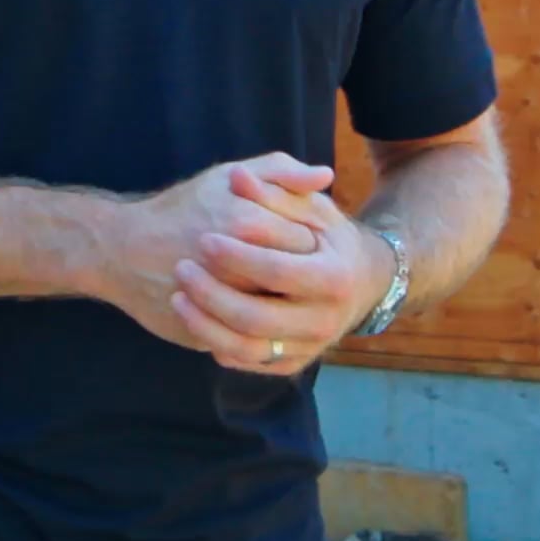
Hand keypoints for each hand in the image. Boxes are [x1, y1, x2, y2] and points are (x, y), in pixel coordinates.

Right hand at [89, 154, 332, 350]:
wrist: (120, 250)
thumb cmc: (180, 209)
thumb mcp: (227, 176)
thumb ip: (280, 171)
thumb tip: (326, 176)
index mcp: (249, 226)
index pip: (307, 244)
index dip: (308, 243)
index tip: (296, 240)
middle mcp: (239, 269)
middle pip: (295, 282)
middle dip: (296, 276)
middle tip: (285, 266)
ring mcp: (223, 307)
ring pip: (275, 316)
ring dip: (279, 305)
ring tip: (266, 287)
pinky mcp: (209, 335)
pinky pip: (250, 341)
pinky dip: (257, 329)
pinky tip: (253, 308)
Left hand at [170, 177, 391, 374]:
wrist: (361, 282)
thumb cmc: (328, 238)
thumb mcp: (311, 208)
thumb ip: (275, 190)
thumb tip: (238, 177)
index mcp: (334, 277)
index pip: (278, 271)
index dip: (237, 257)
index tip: (204, 240)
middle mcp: (325, 320)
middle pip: (257, 317)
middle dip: (213, 295)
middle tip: (182, 269)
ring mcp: (309, 346)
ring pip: (248, 348)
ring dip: (206, 325)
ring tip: (178, 298)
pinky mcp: (293, 363)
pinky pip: (249, 362)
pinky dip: (218, 345)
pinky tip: (196, 321)